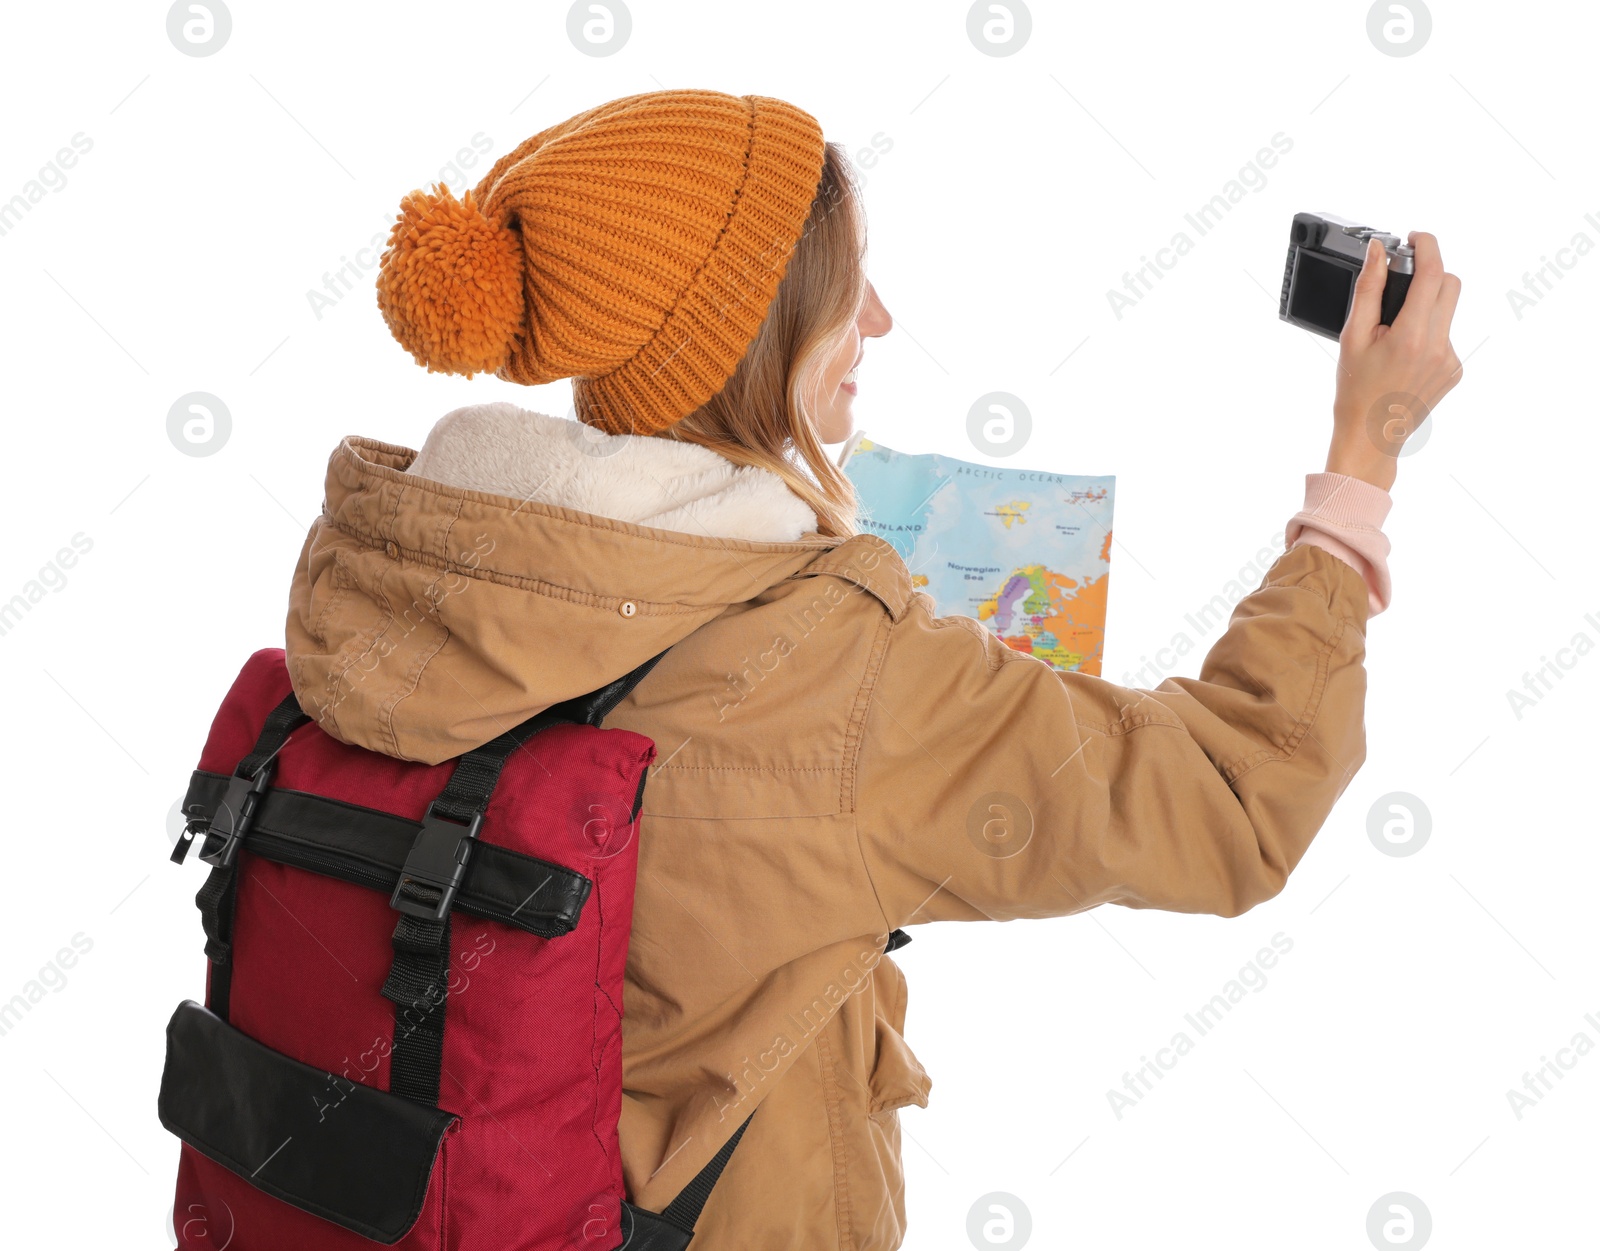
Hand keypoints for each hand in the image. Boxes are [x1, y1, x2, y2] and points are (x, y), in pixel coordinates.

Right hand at [1327, 231, 1462, 491]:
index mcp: (1412, 336)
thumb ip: (1368, 289)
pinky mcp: (1454, 370)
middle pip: (1450, 285)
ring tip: (1395, 330)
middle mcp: (1439, 346)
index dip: (1427, 247)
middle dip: (1430, 273)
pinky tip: (1403, 354)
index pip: (1434, 274)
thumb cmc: (1355, 390)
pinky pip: (1447, 335)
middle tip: (1403, 280)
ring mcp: (1451, 360)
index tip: (1415, 238)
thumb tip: (1378, 252)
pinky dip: (1427, 332)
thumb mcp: (1353, 336)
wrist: (1370, 435)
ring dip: (1426, 306)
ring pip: (1448, 310)